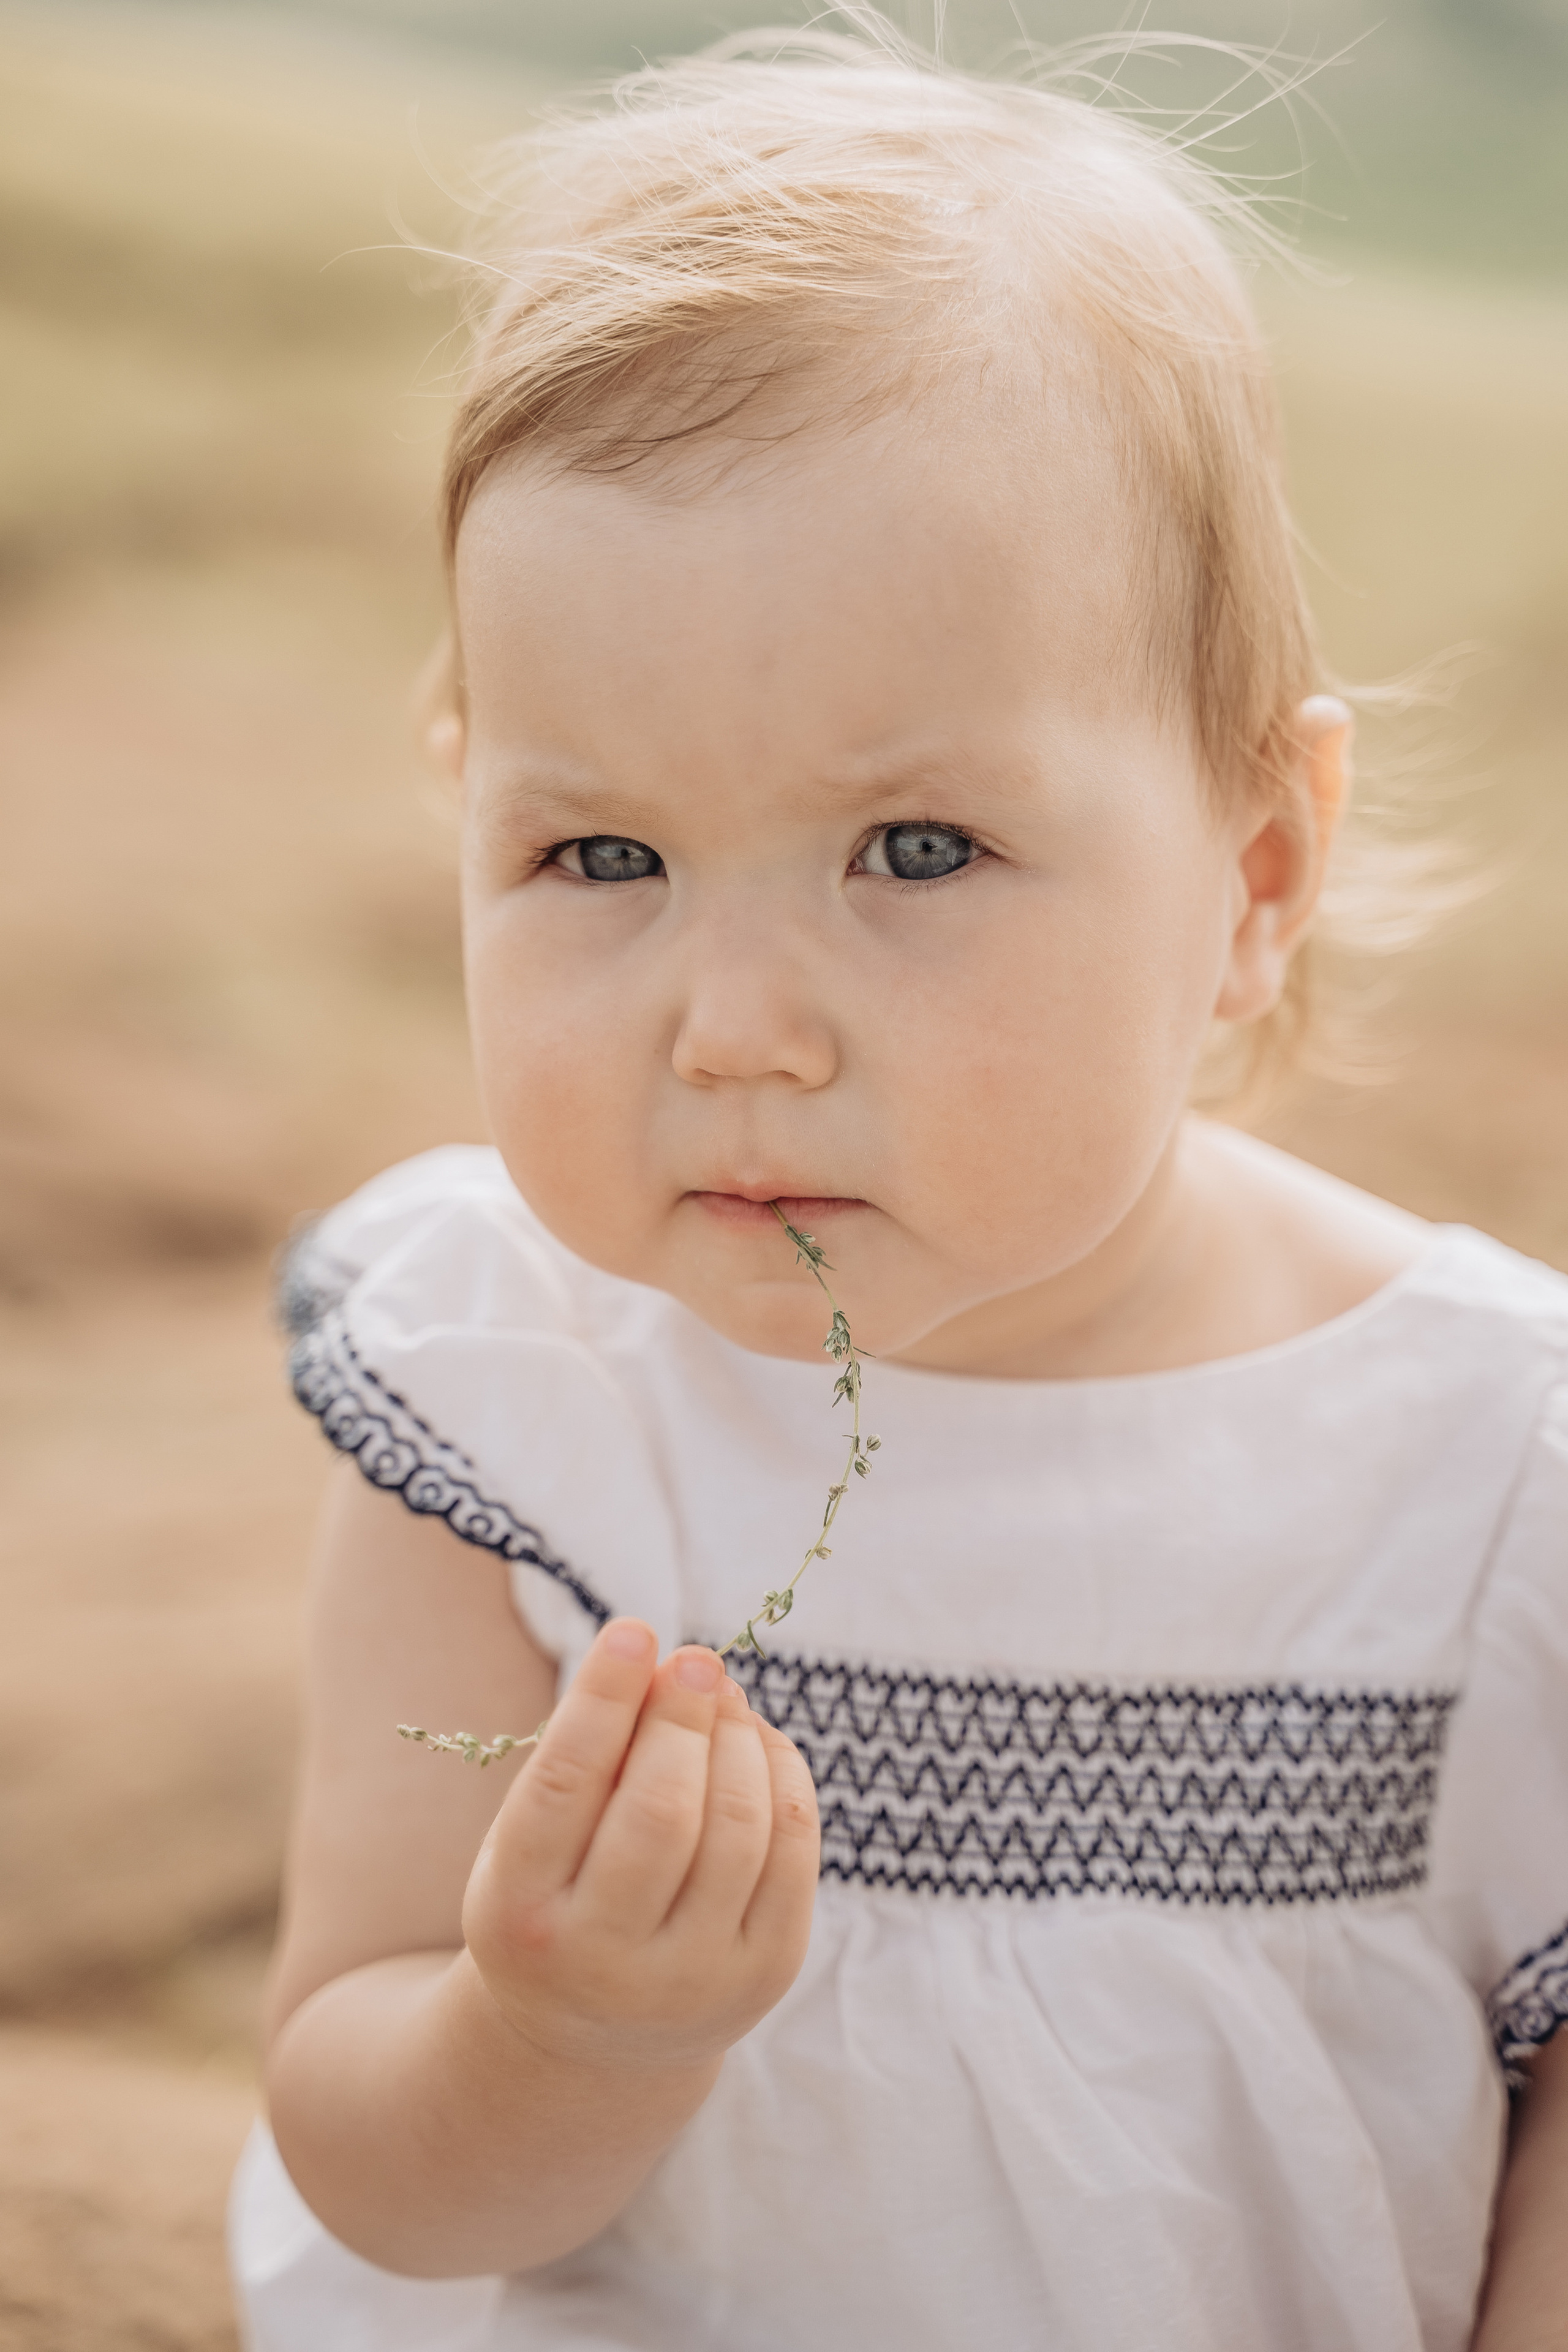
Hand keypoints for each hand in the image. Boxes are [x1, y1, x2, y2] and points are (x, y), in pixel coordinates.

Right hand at [462, 1619, 819, 2073]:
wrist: (596, 2039)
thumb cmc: (558, 1898)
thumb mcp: (532, 1840)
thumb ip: (585, 1760)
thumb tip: (667, 1664)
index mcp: (522, 1913)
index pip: (566, 1787)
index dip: (604, 1699)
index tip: (634, 1630)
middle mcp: (603, 1961)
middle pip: (662, 1811)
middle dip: (683, 1717)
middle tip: (692, 1660)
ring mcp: (693, 1978)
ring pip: (738, 1827)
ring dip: (738, 1737)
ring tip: (721, 1694)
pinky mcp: (765, 1976)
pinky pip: (793, 1853)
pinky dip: (783, 1775)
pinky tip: (759, 1741)